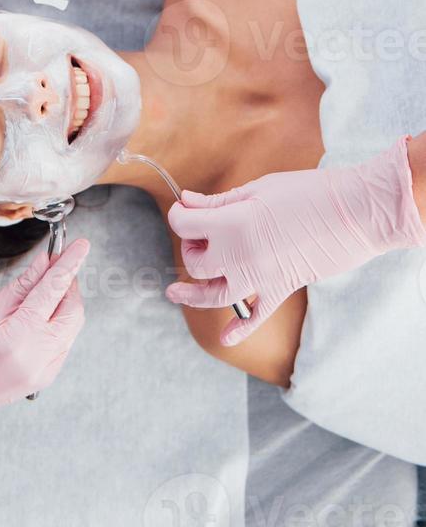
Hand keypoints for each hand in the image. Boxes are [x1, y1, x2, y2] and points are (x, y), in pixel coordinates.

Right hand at [0, 239, 88, 425]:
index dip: (69, 264)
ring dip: (66, 303)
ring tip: (47, 289)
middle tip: (57, 265)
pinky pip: (65, 342)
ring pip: (72, 326)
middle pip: (72, 310)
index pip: (53, 291)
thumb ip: (21, 286)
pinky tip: (42, 315)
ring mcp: (46, 371)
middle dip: (69, 284)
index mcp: (19, 336)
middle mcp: (38, 356)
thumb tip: (45, 263)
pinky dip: (60, 323)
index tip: (81, 245)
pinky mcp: (47, 377)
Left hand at [166, 138, 425, 345]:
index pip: (185, 226)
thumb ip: (218, 201)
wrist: (353, 212)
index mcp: (231, 224)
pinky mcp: (281, 289)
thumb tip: (186, 201)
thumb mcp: (256, 188)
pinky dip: (239, 330)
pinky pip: (256, 316)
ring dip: (193, 294)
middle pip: (197, 262)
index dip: (179, 214)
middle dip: (192, 248)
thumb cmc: (306, 192)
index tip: (184, 208)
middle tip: (200, 234)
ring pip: (215, 295)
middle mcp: (239, 256)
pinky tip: (226, 338)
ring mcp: (260, 277)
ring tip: (174, 292)